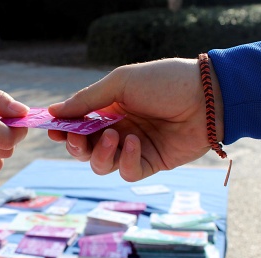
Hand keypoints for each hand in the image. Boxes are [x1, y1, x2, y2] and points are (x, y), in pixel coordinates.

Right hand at [47, 58, 222, 181]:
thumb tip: (53, 111)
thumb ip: (86, 100)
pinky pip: (127, 172)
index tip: (52, 130)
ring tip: (115, 136)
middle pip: (84, 149)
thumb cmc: (164, 82)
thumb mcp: (120, 83)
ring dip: (101, 153)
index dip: (63, 129)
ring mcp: (133, 148)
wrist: (208, 97)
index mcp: (109, 108)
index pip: (78, 124)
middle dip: (76, 146)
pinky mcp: (150, 163)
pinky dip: (125, 160)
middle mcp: (118, 129)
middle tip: (77, 139)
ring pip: (101, 165)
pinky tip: (136, 143)